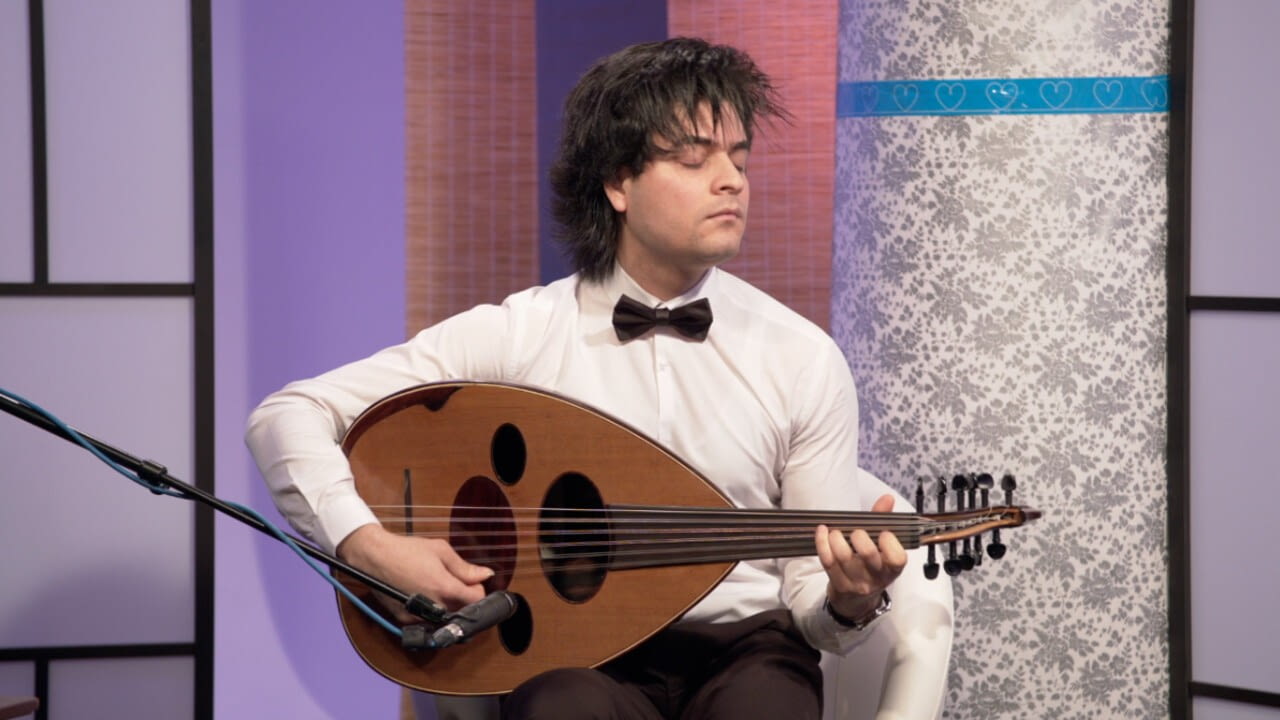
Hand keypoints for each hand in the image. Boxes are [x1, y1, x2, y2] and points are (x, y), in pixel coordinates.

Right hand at [337, 523, 492, 623]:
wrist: (374, 557)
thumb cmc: (406, 550)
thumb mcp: (440, 550)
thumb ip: (464, 567)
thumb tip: (486, 574)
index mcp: (445, 588)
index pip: (477, 600)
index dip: (478, 590)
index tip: (471, 582)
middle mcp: (434, 606)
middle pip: (464, 611)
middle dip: (465, 599)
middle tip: (454, 582)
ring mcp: (419, 616)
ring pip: (447, 618)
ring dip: (450, 607)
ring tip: (439, 588)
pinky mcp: (406, 621)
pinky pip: (429, 621)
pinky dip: (432, 612)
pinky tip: (425, 596)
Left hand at [814, 493, 907, 620]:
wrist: (856, 601)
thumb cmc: (870, 566)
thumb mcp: (882, 548)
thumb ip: (883, 521)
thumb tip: (887, 498)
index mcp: (893, 568)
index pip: (897, 558)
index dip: (889, 542)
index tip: (882, 533)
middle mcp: (877, 577)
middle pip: (868, 554)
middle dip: (859, 535)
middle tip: (855, 532)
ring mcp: (857, 582)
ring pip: (844, 557)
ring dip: (836, 538)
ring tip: (835, 531)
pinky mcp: (839, 584)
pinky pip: (827, 561)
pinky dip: (822, 542)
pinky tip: (822, 531)